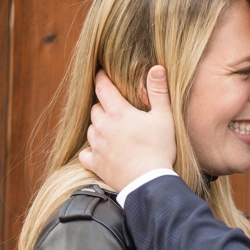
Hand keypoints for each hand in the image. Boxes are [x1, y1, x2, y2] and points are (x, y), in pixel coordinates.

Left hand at [78, 66, 176, 192]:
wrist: (148, 181)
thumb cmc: (159, 149)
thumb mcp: (164, 118)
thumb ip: (159, 92)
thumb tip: (156, 68)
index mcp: (118, 113)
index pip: (103, 88)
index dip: (101, 78)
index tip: (100, 73)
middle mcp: (103, 127)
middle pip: (95, 109)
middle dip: (103, 106)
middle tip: (114, 108)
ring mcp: (97, 146)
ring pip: (90, 129)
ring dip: (98, 127)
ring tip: (110, 130)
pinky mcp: (96, 164)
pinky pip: (86, 153)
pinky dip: (91, 150)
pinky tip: (100, 151)